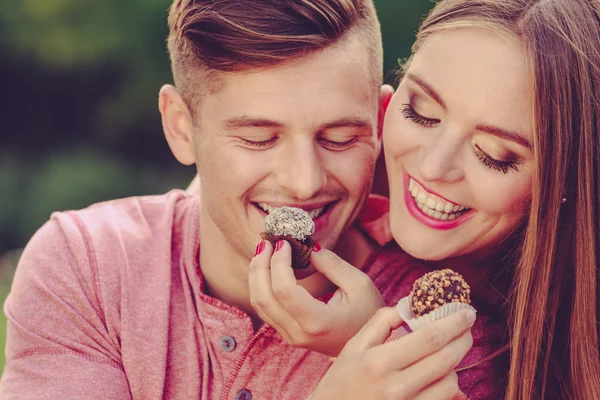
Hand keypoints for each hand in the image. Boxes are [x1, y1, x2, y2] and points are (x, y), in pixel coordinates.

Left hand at [249, 240, 383, 356]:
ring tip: (263, 252)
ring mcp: (291, 337)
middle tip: (266, 243)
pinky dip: (262, 286)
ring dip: (256, 275)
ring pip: (259, 305)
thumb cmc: (367, 313)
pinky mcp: (288, 334)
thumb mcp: (360, 284)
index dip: (279, 262)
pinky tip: (268, 268)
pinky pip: (265, 310)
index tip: (284, 243)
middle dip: (260, 266)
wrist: (367, 345)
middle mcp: (299, 333)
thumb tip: (309, 248)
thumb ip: (332, 264)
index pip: (284, 290)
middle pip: (263, 298)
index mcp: (317, 321)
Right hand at [308, 308, 474, 399]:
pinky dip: (448, 385)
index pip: (429, 338)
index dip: (453, 323)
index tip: (466, 311)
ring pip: (450, 383)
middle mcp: (396, 386)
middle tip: (467, 325)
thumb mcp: (354, 345)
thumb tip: (412, 305)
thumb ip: (383, 321)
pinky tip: (442, 374)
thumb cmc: (342, 380)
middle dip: (463, 339)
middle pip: (445, 359)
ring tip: (447, 352)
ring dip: (454, 364)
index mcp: (380, 361)